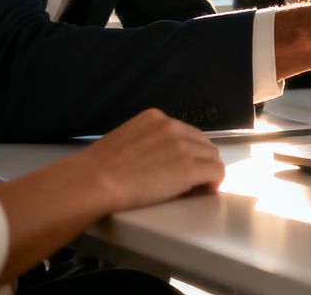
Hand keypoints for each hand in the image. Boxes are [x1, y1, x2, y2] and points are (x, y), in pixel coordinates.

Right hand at [76, 109, 224, 214]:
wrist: (94, 181)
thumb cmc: (98, 170)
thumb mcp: (124, 141)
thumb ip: (145, 142)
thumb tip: (158, 159)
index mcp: (155, 118)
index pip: (185, 132)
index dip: (187, 152)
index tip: (181, 167)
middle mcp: (172, 126)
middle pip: (202, 143)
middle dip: (199, 161)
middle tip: (189, 182)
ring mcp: (183, 146)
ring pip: (212, 157)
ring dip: (206, 172)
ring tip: (193, 189)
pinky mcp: (190, 167)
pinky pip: (217, 172)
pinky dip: (213, 183)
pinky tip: (203, 192)